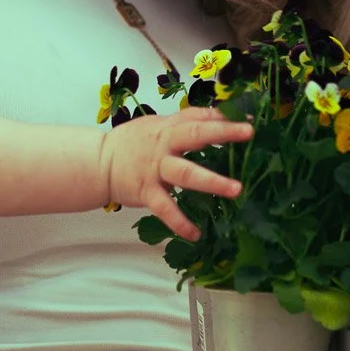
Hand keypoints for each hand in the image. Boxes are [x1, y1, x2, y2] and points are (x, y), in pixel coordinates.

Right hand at [103, 108, 250, 238]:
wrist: (99, 164)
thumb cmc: (132, 144)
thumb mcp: (157, 125)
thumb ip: (183, 122)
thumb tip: (217, 116)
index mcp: (168, 128)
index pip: (198, 116)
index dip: (224, 115)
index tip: (250, 116)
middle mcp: (163, 146)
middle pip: (195, 135)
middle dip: (222, 133)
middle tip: (248, 132)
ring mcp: (155, 169)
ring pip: (186, 173)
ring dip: (212, 181)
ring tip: (236, 190)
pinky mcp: (146, 192)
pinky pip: (165, 209)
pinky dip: (180, 222)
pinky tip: (195, 234)